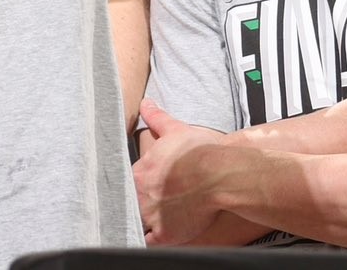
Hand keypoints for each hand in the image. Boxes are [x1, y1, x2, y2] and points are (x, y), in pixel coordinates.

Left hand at [133, 101, 235, 245]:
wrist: (221, 174)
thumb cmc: (200, 151)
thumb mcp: (175, 130)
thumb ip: (157, 118)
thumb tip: (145, 103)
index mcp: (139, 172)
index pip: (126, 182)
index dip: (133, 186)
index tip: (142, 187)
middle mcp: (140, 195)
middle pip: (129, 204)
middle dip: (135, 204)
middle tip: (146, 205)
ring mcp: (152, 216)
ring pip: (136, 224)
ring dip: (139, 223)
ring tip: (147, 222)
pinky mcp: (166, 234)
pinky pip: (148, 243)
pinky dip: (148, 241)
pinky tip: (153, 237)